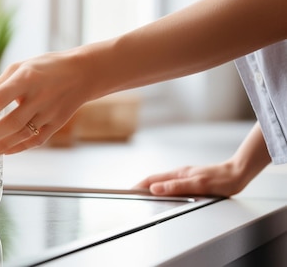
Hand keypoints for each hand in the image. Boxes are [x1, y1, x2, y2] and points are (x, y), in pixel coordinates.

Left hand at [0, 49, 87, 156]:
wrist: (83, 73)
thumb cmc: (47, 68)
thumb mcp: (21, 66)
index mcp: (27, 78)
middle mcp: (39, 97)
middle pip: (10, 123)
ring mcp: (49, 113)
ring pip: (21, 135)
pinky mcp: (56, 124)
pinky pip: (34, 140)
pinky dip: (17, 148)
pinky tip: (1, 152)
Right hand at [133, 162, 247, 196]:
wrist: (238, 173)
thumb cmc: (221, 179)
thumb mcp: (197, 185)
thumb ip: (175, 187)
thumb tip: (154, 189)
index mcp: (178, 174)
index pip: (152, 179)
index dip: (139, 185)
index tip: (129, 191)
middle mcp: (179, 174)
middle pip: (155, 180)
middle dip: (142, 187)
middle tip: (133, 195)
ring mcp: (185, 176)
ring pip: (163, 182)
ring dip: (152, 187)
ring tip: (144, 195)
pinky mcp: (192, 179)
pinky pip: (172, 184)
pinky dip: (163, 189)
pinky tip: (166, 194)